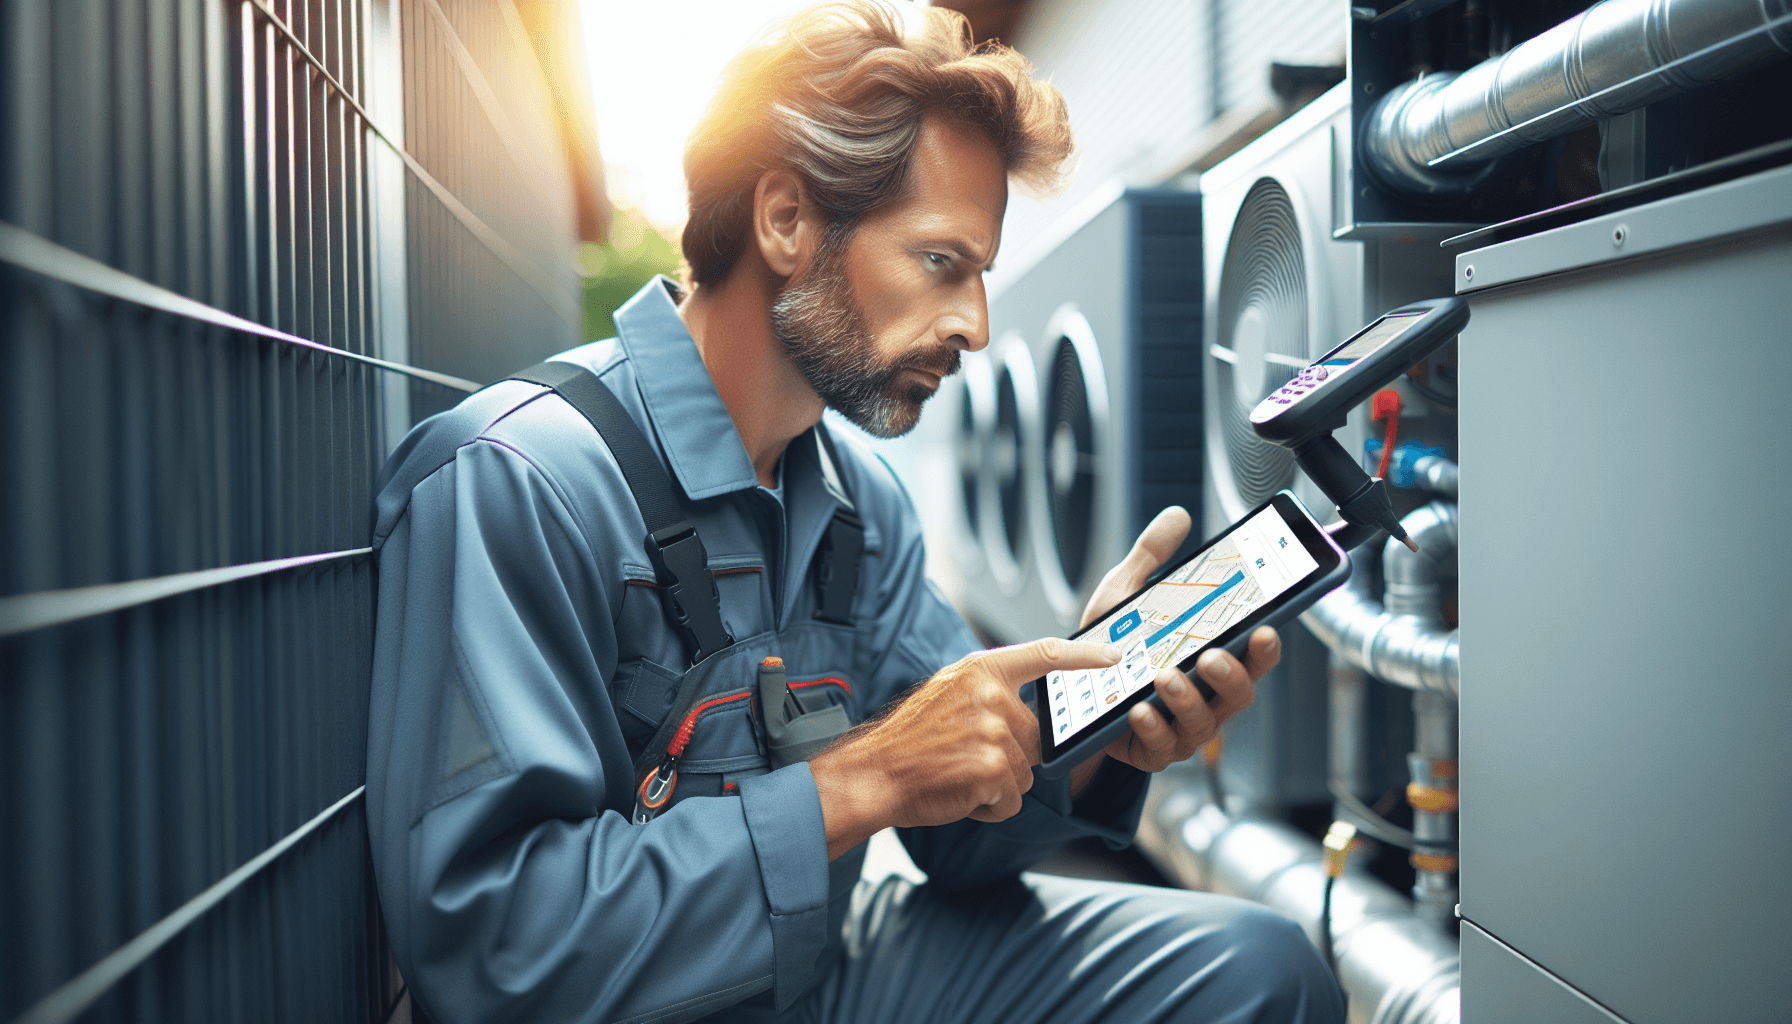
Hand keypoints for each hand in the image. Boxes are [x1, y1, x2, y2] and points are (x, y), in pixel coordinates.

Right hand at [809, 637, 1121, 858]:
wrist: (874, 773)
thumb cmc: (909, 742)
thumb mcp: (947, 694)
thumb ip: (988, 692)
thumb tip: (1025, 711)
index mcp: (981, 670)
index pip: (1044, 655)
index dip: (1084, 655)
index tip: (1114, 656)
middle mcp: (992, 695)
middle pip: (1034, 738)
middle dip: (1008, 757)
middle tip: (963, 758)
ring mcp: (994, 732)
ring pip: (1025, 773)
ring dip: (997, 784)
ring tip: (956, 774)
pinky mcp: (993, 769)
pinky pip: (1010, 801)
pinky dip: (989, 806)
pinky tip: (959, 793)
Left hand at [1070, 507, 1281, 786]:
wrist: (1065, 693)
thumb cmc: (1110, 646)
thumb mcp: (1126, 595)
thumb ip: (1152, 557)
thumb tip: (1177, 516)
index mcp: (1210, 659)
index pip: (1252, 657)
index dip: (1265, 648)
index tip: (1265, 629)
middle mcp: (1207, 696)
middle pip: (1240, 694)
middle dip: (1231, 675)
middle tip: (1210, 655)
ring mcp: (1183, 728)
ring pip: (1204, 722)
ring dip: (1188, 698)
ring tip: (1164, 677)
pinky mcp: (1154, 752)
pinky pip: (1163, 746)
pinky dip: (1153, 728)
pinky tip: (1139, 711)